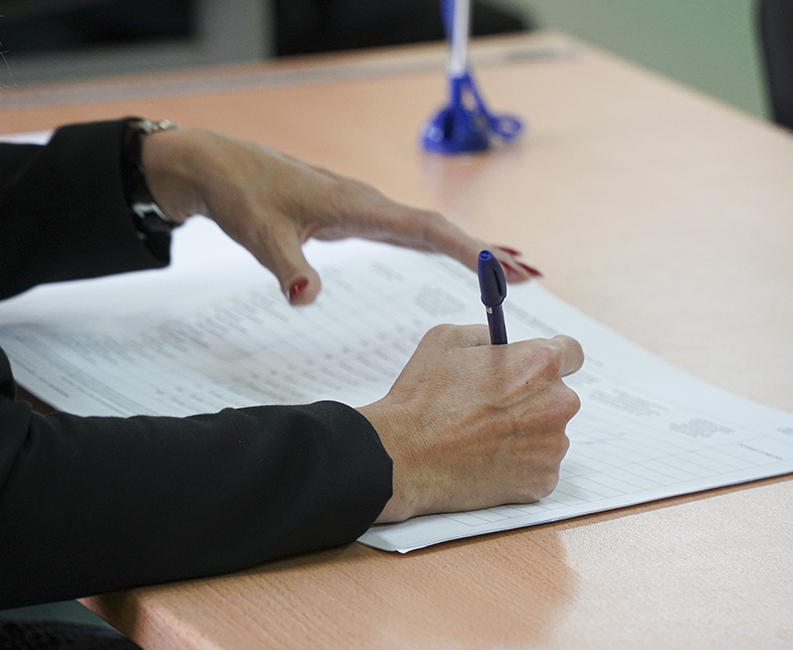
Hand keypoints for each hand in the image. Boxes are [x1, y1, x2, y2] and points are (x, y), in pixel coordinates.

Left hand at [141, 127, 540, 304]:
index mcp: (357, 205)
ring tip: (511, 268)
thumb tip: (307, 297)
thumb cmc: (242, 196)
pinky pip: (410, 231)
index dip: (465, 249)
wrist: (222, 169)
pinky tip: (454, 255)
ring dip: (470, 247)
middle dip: (485, 251)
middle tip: (529, 275)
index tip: (502, 268)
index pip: (424, 229)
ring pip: (430, 228)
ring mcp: (366, 209)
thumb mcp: (260, 234)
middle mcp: (370, 204)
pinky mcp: (357, 216)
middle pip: (440, 228)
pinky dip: (441, 245)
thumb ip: (286, 265)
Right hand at [356, 325, 583, 522]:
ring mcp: (552, 447)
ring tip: (481, 436)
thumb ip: (485, 334)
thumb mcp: (447, 340)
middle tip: (494, 407)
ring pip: (548, 433)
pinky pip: (538, 466)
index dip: (551, 358)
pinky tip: (485, 460)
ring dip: (526, 433)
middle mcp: (557, 404)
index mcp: (539, 364)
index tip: (535, 368)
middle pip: (559, 396)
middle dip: (533, 399)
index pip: (572, 353)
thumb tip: (499, 343)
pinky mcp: (542, 482)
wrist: (404, 455)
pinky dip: (519, 464)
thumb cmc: (422, 397)